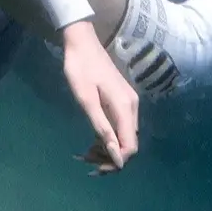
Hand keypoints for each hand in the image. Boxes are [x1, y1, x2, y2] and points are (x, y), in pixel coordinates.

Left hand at [61, 18, 138, 171]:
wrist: (81, 42)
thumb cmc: (80, 69)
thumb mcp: (86, 100)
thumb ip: (102, 128)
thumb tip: (117, 156)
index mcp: (125, 108)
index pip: (130, 146)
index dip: (116, 161)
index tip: (96, 168)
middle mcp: (131, 107)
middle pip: (128, 143)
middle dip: (110, 157)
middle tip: (86, 160)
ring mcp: (128, 103)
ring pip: (123, 136)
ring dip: (107, 148)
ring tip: (85, 153)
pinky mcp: (121, 100)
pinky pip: (119, 126)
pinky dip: (107, 137)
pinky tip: (92, 141)